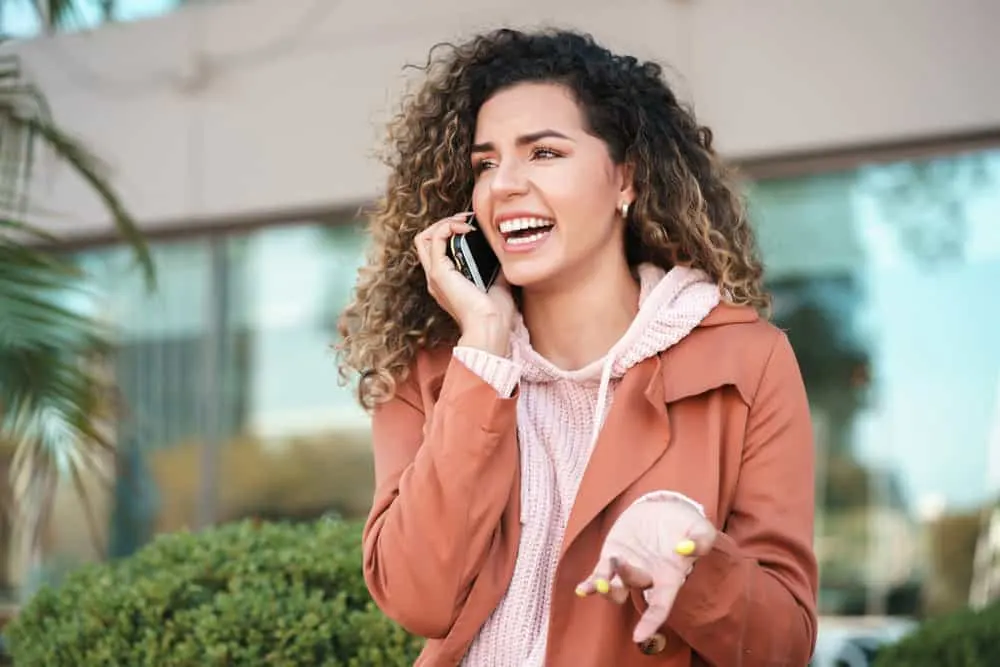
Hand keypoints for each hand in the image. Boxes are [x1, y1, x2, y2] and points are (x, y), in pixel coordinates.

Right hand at [414, 213, 514, 354]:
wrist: (491, 325)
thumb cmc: (496, 313)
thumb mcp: (498, 283)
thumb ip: (496, 268)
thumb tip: (504, 253)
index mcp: (447, 281)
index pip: (435, 249)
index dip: (450, 232)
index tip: (472, 226)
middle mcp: (436, 278)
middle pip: (424, 241)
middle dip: (444, 223)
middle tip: (466, 220)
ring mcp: (435, 275)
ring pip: (424, 237)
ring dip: (444, 223)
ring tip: (465, 222)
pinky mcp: (439, 272)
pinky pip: (434, 238)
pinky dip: (448, 226)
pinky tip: (466, 228)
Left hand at [576, 495, 717, 643]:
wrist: (663, 510)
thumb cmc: (686, 525)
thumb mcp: (701, 527)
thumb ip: (702, 539)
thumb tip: (687, 549)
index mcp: (669, 577)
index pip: (660, 606)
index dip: (650, 622)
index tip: (638, 637)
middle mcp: (647, 578)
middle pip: (633, 588)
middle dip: (625, 577)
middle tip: (620, 561)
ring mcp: (627, 569)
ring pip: (613, 589)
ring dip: (604, 586)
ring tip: (602, 574)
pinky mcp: (612, 557)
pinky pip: (599, 576)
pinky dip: (590, 584)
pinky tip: (582, 589)